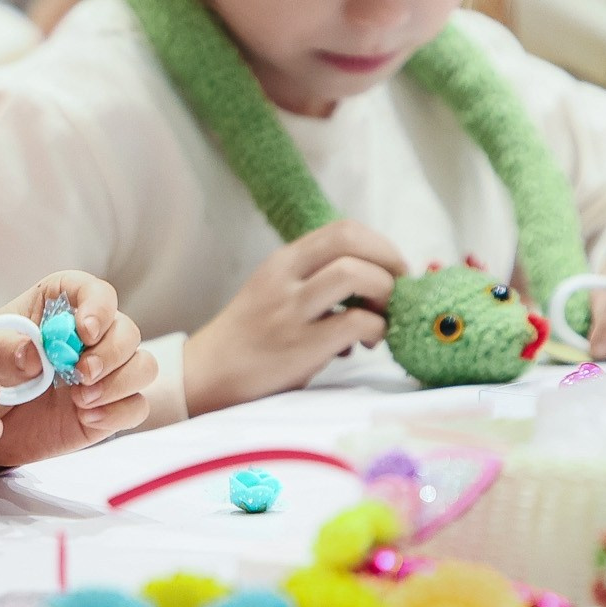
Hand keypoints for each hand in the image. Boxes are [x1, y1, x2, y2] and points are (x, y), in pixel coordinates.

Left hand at [0, 273, 156, 467]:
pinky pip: (137, 406)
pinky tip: (88, 419)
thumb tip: (34, 354)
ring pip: (143, 365)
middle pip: (127, 329)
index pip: (93, 291)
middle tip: (82, 374)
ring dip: (122, 381)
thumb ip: (1, 352)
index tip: (85, 331)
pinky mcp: (108, 408)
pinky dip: (119, 412)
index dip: (98, 306)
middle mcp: (87, 336)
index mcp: (56, 307)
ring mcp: (102, 373)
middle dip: (113, 351)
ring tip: (82, 400)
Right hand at [182, 219, 403, 417]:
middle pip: (351, 240)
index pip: (342, 230)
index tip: (392, 270)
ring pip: (355, 274)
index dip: (380, 245)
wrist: (207, 376)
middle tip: (398, 289)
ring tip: (381, 318)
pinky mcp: (299, 347)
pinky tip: (366, 343)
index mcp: (283, 262)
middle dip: (389, 260)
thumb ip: (315, 281)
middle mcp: (286, 278)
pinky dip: (375, 329)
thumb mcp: (276, 293)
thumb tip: (374, 281)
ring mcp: (291, 311)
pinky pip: (355, 323)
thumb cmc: (250, 338)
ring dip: (384, 292)